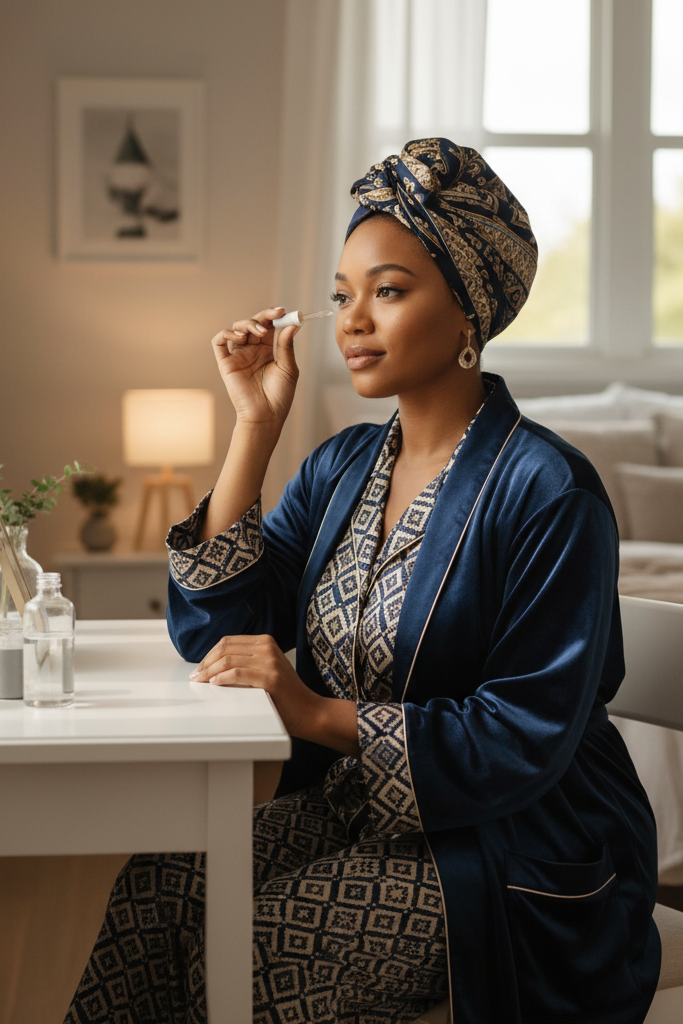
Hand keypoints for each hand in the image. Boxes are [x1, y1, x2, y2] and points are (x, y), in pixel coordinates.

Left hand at [189, 634, 319, 735]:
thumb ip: (246, 662)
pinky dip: (222, 678)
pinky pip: (238, 674)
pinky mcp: (270, 678)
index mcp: (265, 641)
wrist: (308, 711)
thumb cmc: (285, 694)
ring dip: (210, 672)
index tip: (200, 667)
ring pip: (228, 660)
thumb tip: (213, 666)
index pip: (228, 641)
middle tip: (196, 676)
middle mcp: (267, 648)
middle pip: (225, 649)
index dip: (209, 654)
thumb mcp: (266, 668)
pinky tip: (215, 684)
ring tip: (201, 681)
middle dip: (206, 663)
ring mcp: (270, 662)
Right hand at [211, 306, 299, 426]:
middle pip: (253, 324)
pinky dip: (227, 333)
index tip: (283, 311)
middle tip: (274, 315)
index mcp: (267, 351)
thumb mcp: (288, 368)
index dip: (274, 316)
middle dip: (263, 316)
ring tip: (259, 332)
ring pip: (237, 328)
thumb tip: (292, 324)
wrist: (265, 416)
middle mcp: (251, 350)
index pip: (268, 326)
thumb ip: (286, 346)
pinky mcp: (226, 363)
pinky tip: (240, 337)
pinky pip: (219, 342)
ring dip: (248, 324)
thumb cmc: (279, 396)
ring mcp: (238, 355)